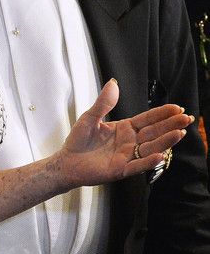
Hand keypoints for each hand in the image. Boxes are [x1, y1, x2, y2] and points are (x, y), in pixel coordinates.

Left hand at [58, 79, 191, 187]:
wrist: (67, 161)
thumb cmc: (79, 140)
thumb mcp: (90, 117)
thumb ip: (103, 103)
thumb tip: (113, 83)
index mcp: (125, 128)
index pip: (147, 119)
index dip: (162, 114)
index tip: (177, 107)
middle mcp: (130, 142)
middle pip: (154, 133)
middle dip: (170, 125)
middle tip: (186, 118)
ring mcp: (127, 156)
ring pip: (150, 148)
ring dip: (165, 141)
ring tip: (179, 133)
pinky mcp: (121, 170)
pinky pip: (137, 165)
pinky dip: (148, 161)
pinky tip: (160, 155)